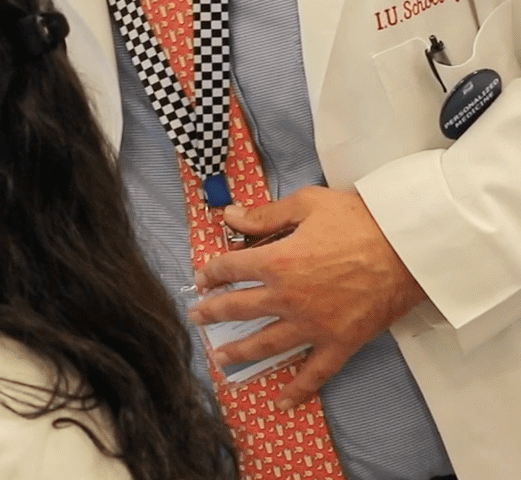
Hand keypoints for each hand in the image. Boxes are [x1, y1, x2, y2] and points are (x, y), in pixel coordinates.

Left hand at [189, 186, 426, 408]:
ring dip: (238, 352)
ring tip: (219, 358)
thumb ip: (265, 215)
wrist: (409, 249)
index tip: (202, 277)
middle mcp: (287, 297)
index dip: (211, 272)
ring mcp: (312, 325)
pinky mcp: (339, 343)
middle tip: (197, 318)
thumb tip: (229, 216)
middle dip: (212, 313)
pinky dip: (297, 390)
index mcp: (277, 261)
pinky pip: (314, 373)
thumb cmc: (360, 221)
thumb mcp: (307, 204)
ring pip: (265, 344)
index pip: (230, 269)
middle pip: (238, 308)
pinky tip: (282, 402)